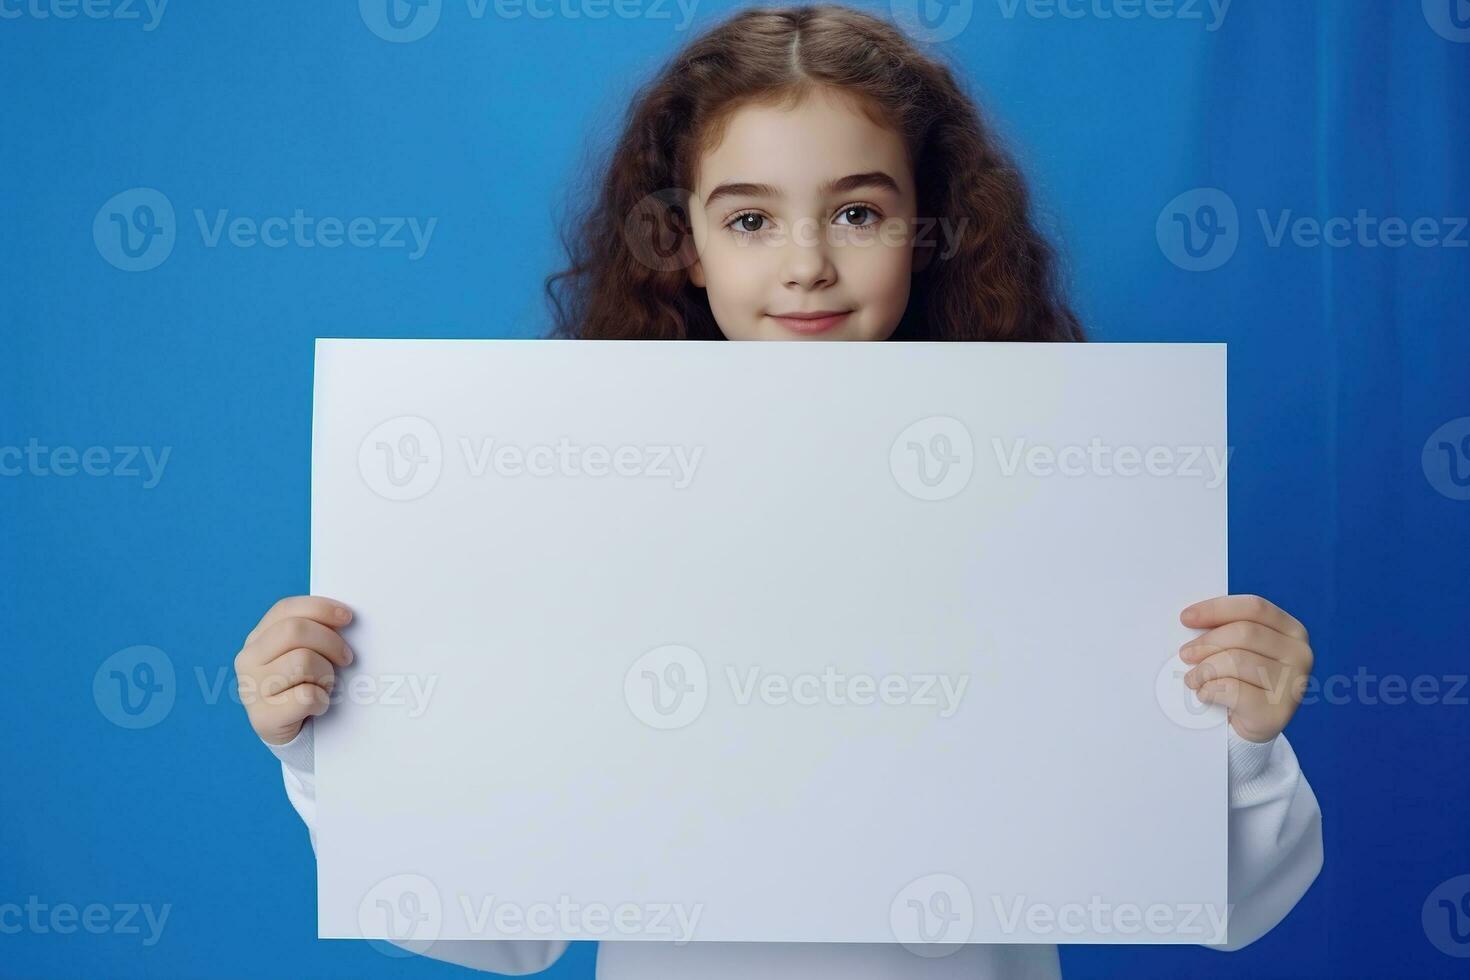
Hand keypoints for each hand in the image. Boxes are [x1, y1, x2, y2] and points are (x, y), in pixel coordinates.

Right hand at [234, 595, 353, 744]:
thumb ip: (314, 631)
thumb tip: (344, 617)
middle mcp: (248, 659)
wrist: (297, 734)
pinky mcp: (262, 717)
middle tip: (346, 658)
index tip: (348, 617)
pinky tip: (318, 706)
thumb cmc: (307, 685)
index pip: (286, 609)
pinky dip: (322, 701)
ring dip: (327, 674)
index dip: (320, 608)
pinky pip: (306, 696)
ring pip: (304, 661)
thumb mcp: (305, 652)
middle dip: (331, 641)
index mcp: (258, 638)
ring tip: (325, 686)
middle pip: (296, 630)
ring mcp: (251, 688)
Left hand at [1178, 594, 1312, 742]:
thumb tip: (1191, 620)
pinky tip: (1205, 693)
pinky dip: (1210, 690)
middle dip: (1207, 642)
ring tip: (1193, 678)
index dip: (1216, 609)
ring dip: (1204, 669)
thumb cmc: (1241, 681)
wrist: (1250, 726)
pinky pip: (1233, 690)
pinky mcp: (1278, 711)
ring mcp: (1293, 684)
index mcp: (1292, 630)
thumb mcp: (1238, 649)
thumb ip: (1225, 631)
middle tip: (1185, 654)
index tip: (1186, 618)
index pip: (1254, 607)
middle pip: (1244, 633)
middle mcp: (1300, 654)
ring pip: (1237, 660)